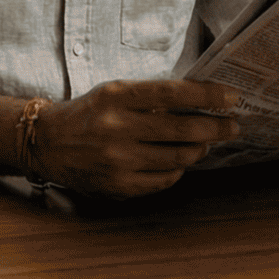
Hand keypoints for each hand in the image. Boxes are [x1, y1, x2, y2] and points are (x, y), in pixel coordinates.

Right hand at [28, 79, 240, 198]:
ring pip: (178, 158)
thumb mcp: (112, 92)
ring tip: (203, 143)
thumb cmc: (87, 113)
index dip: (207, 96)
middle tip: (232, 125)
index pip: (173, 93)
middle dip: (216, 128)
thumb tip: (200, 103)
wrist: (46, 142)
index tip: (232, 97)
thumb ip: (150, 97)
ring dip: (198, 149)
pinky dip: (177, 170)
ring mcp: (118, 160)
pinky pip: (164, 180)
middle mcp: (116, 127)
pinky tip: (177, 162)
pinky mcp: (118, 185)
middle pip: (183, 130)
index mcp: (115, 96)